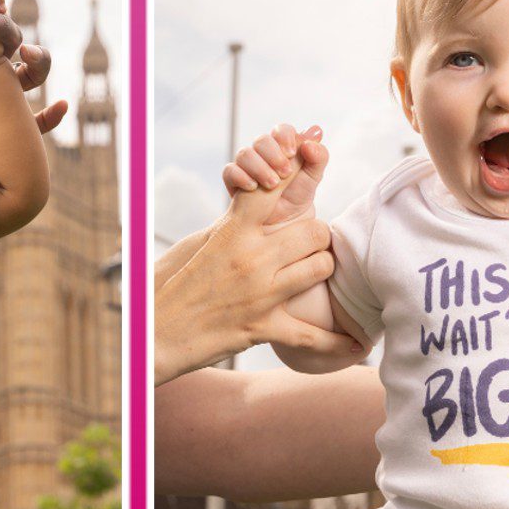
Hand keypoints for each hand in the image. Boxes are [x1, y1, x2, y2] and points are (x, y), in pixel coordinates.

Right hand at [155, 165, 358, 384]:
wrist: (151, 332)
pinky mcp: (262, 328)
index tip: (313, 164)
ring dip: (322, 269)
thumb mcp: (195, 244)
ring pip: (321, 267)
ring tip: (315, 274)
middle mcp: (251, 257)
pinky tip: (357, 345)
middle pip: (314, 228)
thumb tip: (253, 206)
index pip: (275, 188)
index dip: (299, 172)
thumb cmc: (166, 284)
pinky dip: (338, 343)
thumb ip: (230, 225)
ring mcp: (260, 294)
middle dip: (316, 234)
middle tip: (310, 242)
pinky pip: (314, 336)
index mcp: (231, 230)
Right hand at [221, 124, 327, 225]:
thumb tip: (316, 132)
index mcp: (283, 146)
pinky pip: (230, 171)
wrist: (285, 221)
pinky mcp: (233, 179)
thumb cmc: (299, 195)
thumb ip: (319, 154)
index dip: (285, 138)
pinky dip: (241, 177)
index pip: (281, 130)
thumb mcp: (314, 176)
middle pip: (261, 140)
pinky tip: (253, 187)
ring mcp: (247, 165)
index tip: (292, 153)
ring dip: (259, 168)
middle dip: (273, 156)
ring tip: (273, 185)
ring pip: (244, 154)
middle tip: (285, 173)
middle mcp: (263, 152)